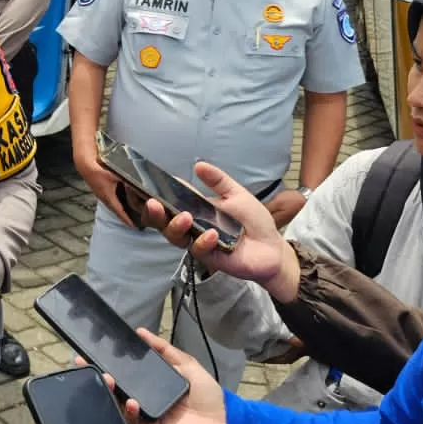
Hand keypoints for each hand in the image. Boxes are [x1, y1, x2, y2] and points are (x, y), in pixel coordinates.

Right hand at [75, 143, 133, 227]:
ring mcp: (101, 196)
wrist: (85, 165)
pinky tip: (119, 203)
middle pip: (117, 212)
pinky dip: (116, 205)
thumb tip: (139, 184)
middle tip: (133, 223)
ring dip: (120, 212)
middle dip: (124, 218)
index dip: (127, 220)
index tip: (134, 227)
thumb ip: (127, 180)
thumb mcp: (116, 175)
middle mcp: (105, 199)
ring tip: (127, 216)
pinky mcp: (99, 192)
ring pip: (113, 207)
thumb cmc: (99, 170)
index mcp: (109, 197)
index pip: (120, 212)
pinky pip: (110, 202)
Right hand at [113, 330, 227, 423]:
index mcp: (156, 382)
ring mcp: (147, 413)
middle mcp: (148, 397)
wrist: (219, 423)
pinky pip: (132, 420)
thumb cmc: (208, 397)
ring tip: (109, 378)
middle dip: (109, 375)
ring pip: (121, 402)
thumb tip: (143, 333)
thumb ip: (168, 351)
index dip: (120, 362)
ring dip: (112, 390)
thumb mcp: (189, 366)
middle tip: (98, 365)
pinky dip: (129, 411)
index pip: (133, 370)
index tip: (108, 349)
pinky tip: (132, 402)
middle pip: (122, 385)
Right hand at [142, 163, 300, 302]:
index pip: (170, 203)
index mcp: (196, 210)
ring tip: (185, 217)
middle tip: (154, 204)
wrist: (273, 247)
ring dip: (176, 226)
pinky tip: (212, 235)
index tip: (148, 188)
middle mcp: (193, 227)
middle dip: (154, 214)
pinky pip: (199, 250)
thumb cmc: (253, 221)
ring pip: (176, 237)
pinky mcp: (210, 258)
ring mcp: (199, 243)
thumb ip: (218, 181)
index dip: (156, 198)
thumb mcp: (237, 195)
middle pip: (164, 222)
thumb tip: (199, 164)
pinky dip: (203, 242)